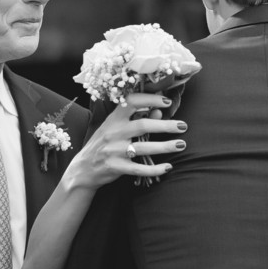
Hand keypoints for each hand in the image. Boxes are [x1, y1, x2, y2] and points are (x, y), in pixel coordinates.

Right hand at [66, 92, 186, 189]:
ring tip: (181, 144)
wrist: (83, 168)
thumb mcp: (115, 127)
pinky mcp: (116, 167)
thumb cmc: (104, 143)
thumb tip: (160, 111)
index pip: (132, 102)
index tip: (167, 101)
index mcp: (113, 119)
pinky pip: (138, 169)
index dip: (150, 99)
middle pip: (142, 126)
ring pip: (143, 148)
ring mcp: (113, 151)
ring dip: (164, 146)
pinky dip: (154, 169)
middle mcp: (113, 133)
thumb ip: (137, 119)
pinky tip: (167, 167)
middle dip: (165, 126)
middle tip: (183, 126)